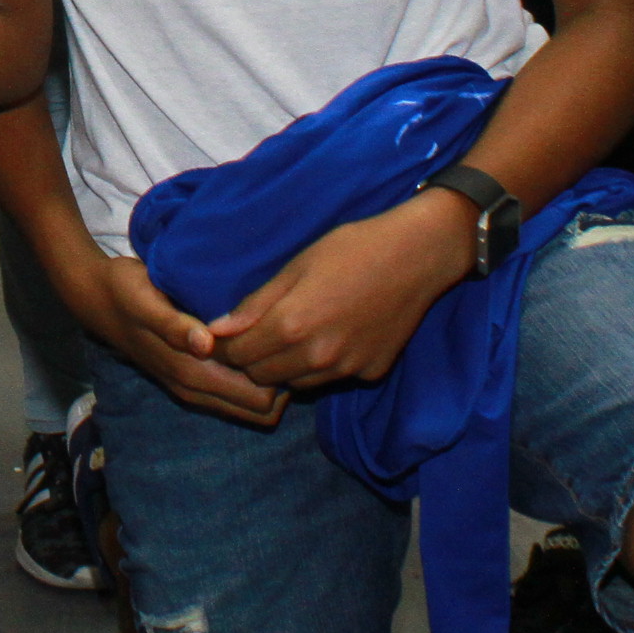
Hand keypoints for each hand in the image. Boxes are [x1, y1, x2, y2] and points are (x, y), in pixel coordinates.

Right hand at [56, 248, 283, 427]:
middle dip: (280, 382)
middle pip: (261, 409)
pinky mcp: (191, 379)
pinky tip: (253, 347)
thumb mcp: (147, 301)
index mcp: (191, 374)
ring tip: (272, 343)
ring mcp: (193, 388)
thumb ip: (174, 325)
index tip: (286, 345)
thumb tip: (204, 344)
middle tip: (285, 342)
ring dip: (267, 383)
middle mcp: (196, 389)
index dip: (279, 377)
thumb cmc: (126, 293)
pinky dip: (251, 380)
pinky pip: (235, 395)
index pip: (259, 400)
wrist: (96, 298)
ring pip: (250, 406)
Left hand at [206, 197, 468, 393]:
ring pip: (295, 383)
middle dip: (251, 359)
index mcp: (292, 325)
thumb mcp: (295, 266)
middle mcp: (317, 357)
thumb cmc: (351, 249)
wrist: (416, 256)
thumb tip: (217, 330)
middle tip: (255, 333)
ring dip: (284, 366)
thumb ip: (255, 304)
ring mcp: (346, 369)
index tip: (224, 334)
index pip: (239, 356)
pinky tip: (329, 336)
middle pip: (262, 376)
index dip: (225, 346)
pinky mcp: (370, 373)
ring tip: (291, 334)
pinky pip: (329, 379)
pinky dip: (319, 366)